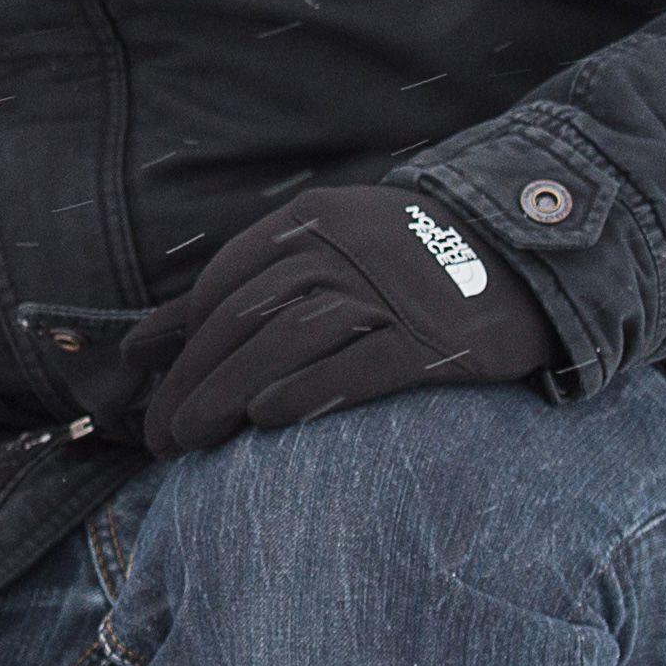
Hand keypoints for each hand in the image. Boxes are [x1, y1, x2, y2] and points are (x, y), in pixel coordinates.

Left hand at [118, 184, 556, 457]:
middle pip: (243, 320)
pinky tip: (267, 420)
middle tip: (160, 436)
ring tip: (192, 442)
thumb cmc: (406, 263)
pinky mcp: (432, 339)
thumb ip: (233, 291)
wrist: (526, 255)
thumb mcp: (321, 252)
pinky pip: (358, 366)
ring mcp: (389, 294)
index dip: (177, 346)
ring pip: (285, 344)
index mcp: (308, 223)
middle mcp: (341, 251)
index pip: (221, 287)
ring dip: (227, 395)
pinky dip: (307, 391)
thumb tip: (139, 344)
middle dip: (190, 381)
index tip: (150, 393)